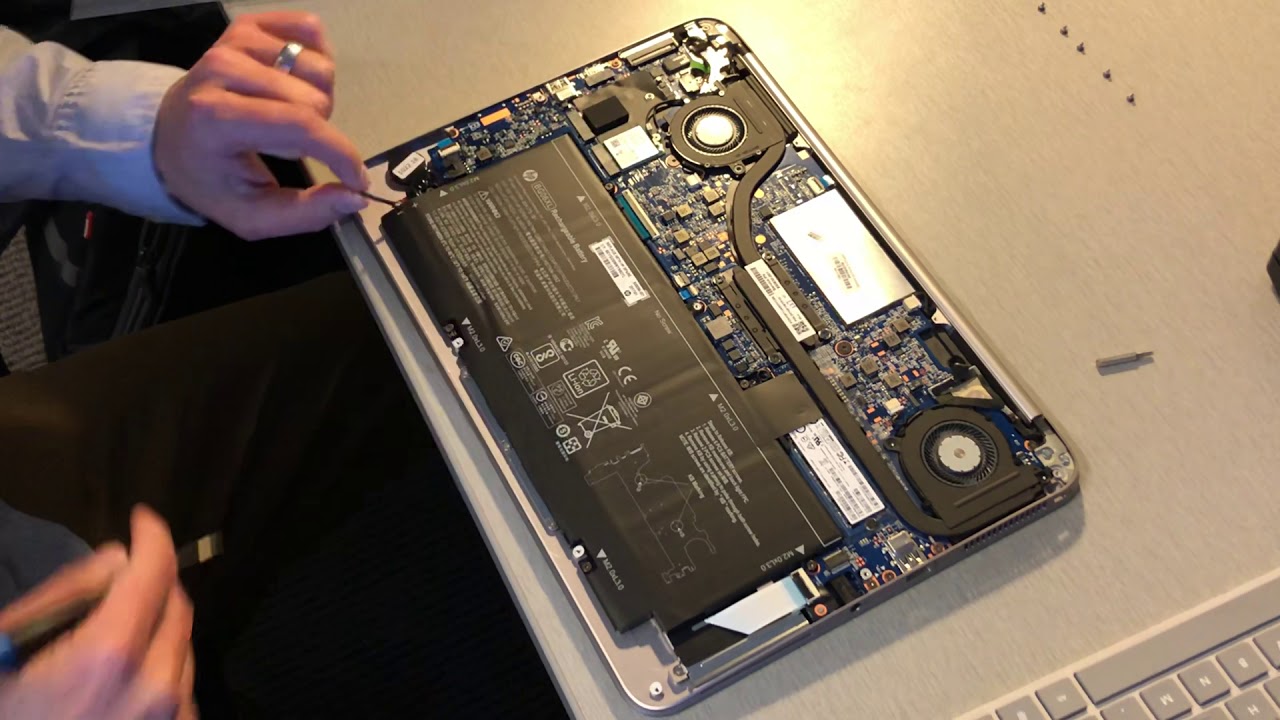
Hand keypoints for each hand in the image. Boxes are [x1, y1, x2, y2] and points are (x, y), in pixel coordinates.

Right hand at [0, 507, 196, 719]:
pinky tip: (124, 681)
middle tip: (122, 579)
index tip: (142, 519)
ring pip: (184, 652)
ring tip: (117, 634)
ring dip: (160, 629)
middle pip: (178, 609)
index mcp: (107, 659)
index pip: (154, 573)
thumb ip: (61, 597)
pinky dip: (162, 673)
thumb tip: (116, 559)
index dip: (152, 536)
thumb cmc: (4, 707)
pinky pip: (181, 694)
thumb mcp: (3, 648)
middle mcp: (152, 692)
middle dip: (155, 582)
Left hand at [153, 12, 369, 239]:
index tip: (358, 180)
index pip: (299, 126)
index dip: (341, 154)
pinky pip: (311, 31)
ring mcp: (236, 40)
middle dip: (321, 130)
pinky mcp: (249, 24)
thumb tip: (356, 195)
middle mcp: (223, 67)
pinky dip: (315, 60)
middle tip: (293, 145)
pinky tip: (294, 82)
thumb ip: (305, 213)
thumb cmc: (211, 178)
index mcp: (216, 118)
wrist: (169, 135)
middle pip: (316, 98)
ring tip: (291, 114)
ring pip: (320, 66)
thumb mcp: (250, 215)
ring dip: (318, 97)